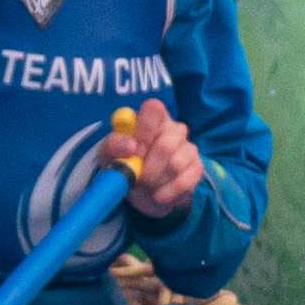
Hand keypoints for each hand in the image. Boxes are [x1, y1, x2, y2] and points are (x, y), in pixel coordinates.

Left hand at [103, 100, 202, 221]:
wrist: (141, 192)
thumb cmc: (124, 165)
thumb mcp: (108, 155)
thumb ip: (113, 145)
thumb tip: (130, 145)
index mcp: (152, 119)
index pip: (154, 109)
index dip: (145, 128)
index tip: (135, 148)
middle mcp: (173, 129)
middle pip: (166, 144)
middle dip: (148, 167)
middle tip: (137, 176)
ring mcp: (188, 148)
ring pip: (176, 164)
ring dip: (156, 181)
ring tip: (146, 186)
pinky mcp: (196, 169)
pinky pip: (185, 181)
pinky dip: (167, 193)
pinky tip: (158, 195)